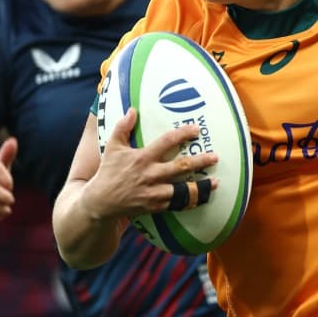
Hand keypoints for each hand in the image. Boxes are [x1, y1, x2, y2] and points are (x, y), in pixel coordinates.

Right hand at [81, 108, 218, 219]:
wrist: (101, 202)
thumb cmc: (108, 171)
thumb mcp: (112, 147)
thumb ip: (123, 127)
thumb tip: (132, 110)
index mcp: (142, 158)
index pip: (166, 142)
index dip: (182, 134)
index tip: (196, 130)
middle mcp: (150, 175)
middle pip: (180, 167)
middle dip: (200, 161)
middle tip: (215, 157)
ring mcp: (153, 193)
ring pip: (182, 190)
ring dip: (200, 186)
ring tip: (216, 182)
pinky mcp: (155, 206)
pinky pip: (176, 205)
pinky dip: (190, 202)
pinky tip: (202, 198)